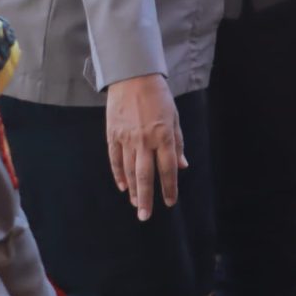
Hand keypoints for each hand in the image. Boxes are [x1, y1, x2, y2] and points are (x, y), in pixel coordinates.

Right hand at [105, 74, 183, 220]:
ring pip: (129, 170)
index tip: (170, 202)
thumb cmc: (159, 98)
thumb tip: (182, 166)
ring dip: (133, 190)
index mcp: (164, 136)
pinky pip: (115, 159)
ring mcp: (126, 138)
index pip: (168, 169)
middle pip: (145, 175)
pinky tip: (123, 187)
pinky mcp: (113, 135)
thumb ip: (178, 143)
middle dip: (146, 198)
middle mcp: (145, 140)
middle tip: (145, 216)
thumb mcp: (175, 118)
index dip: (169, 187)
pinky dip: (118, 174)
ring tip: (136, 204)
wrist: (133, 78)